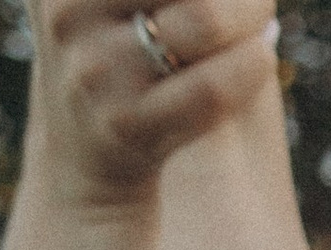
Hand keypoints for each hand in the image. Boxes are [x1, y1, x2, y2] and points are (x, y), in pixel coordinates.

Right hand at [32, 0, 278, 211]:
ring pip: (205, 17)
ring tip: (260, 17)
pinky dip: (254, 63)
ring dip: (251, 12)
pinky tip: (262, 53)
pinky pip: (213, 86)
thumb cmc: (117, 46)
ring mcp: (97, 69)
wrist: (83, 155)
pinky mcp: (129, 125)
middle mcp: (69, 8)